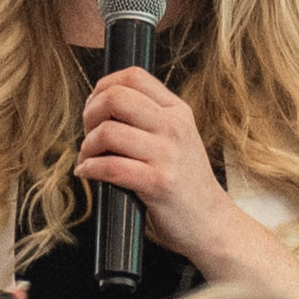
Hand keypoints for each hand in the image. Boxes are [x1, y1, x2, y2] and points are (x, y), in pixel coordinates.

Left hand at [80, 67, 298, 297]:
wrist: (211, 222)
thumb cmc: (185, 183)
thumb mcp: (177, 139)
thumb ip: (149, 119)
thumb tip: (102, 105)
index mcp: (177, 111)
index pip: (133, 76)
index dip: (103, 86)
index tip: (96, 107)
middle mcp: (174, 127)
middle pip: (115, 97)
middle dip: (90, 114)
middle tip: (89, 134)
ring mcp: (167, 154)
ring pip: (107, 132)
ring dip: (87, 147)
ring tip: (88, 159)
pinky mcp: (158, 183)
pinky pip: (110, 167)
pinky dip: (90, 169)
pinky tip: (88, 173)